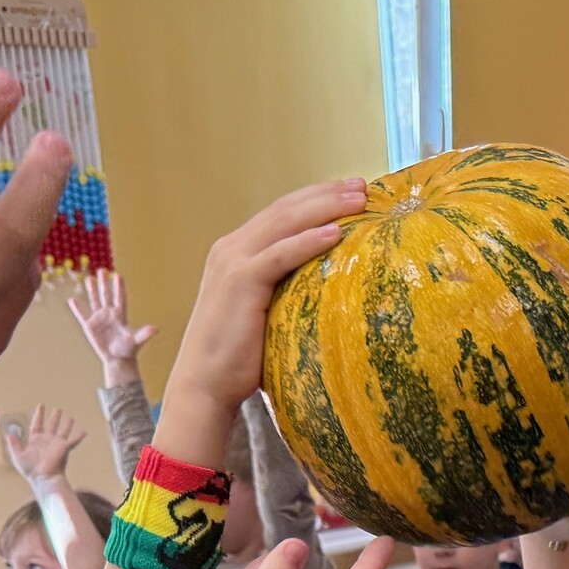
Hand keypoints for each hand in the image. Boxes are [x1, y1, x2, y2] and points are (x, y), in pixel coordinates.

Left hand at [4, 402, 85, 482]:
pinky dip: (79, 436)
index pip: (37, 424)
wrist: (43, 478)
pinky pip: (74, 441)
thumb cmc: (30, 469)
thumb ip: (14, 444)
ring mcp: (57, 444)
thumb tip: (8, 433)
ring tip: (70, 418)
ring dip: (66, 424)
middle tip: (58, 409)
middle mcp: (47, 440)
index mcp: (35, 440)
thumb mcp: (17, 455)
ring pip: (63, 430)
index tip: (41, 406)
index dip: (39, 415)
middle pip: (51, 425)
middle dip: (54, 417)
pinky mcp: (65, 448)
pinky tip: (84, 431)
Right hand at [67, 270, 156, 378]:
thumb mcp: (137, 341)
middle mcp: (109, 313)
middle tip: (102, 270)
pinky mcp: (89, 326)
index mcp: (120, 315)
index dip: (119, 287)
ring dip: (92, 290)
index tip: (118, 275)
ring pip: (94, 301)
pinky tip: (72, 299)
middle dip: (104, 283)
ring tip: (89, 278)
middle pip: (106, 295)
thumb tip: (155, 329)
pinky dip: (77, 308)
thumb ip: (144, 334)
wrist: (117, 359)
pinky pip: (82, 314)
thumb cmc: (128, 349)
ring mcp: (99, 318)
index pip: (120, 298)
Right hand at [163, 179, 367, 417]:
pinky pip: (280, 254)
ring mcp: (233, 261)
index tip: (350, 192)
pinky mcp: (240, 281)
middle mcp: (232, 248)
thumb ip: (287, 292)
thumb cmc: (240, 358)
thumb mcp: (267, 314)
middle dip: (326, 194)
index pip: (282, 214)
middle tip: (363, 185)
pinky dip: (308, 241)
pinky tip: (335, 233)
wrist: (205, 383)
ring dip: (324, 208)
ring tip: (359, 199)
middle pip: (286, 209)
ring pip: (285, 223)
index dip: (316, 199)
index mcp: (237, 252)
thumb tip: (328, 290)